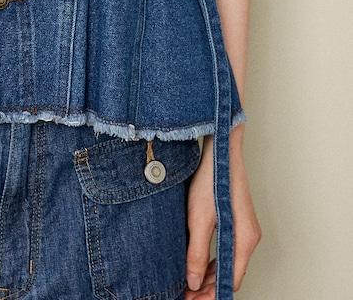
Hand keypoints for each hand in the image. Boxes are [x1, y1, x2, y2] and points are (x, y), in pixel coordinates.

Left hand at [184, 126, 260, 297]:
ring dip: (208, 274)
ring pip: (227, 261)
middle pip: (230, 273)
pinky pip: (226, 248)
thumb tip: (193, 281)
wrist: (220, 149)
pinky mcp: (236, 219)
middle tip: (185, 294)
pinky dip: (212, 258)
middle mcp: (248, 237)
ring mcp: (244, 228)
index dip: (211, 294)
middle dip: (208, 287)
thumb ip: (196, 252)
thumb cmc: (213, 179)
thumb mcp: (199, 219)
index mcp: (244, 240)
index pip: (230, 281)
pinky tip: (196, 261)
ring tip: (187, 282)